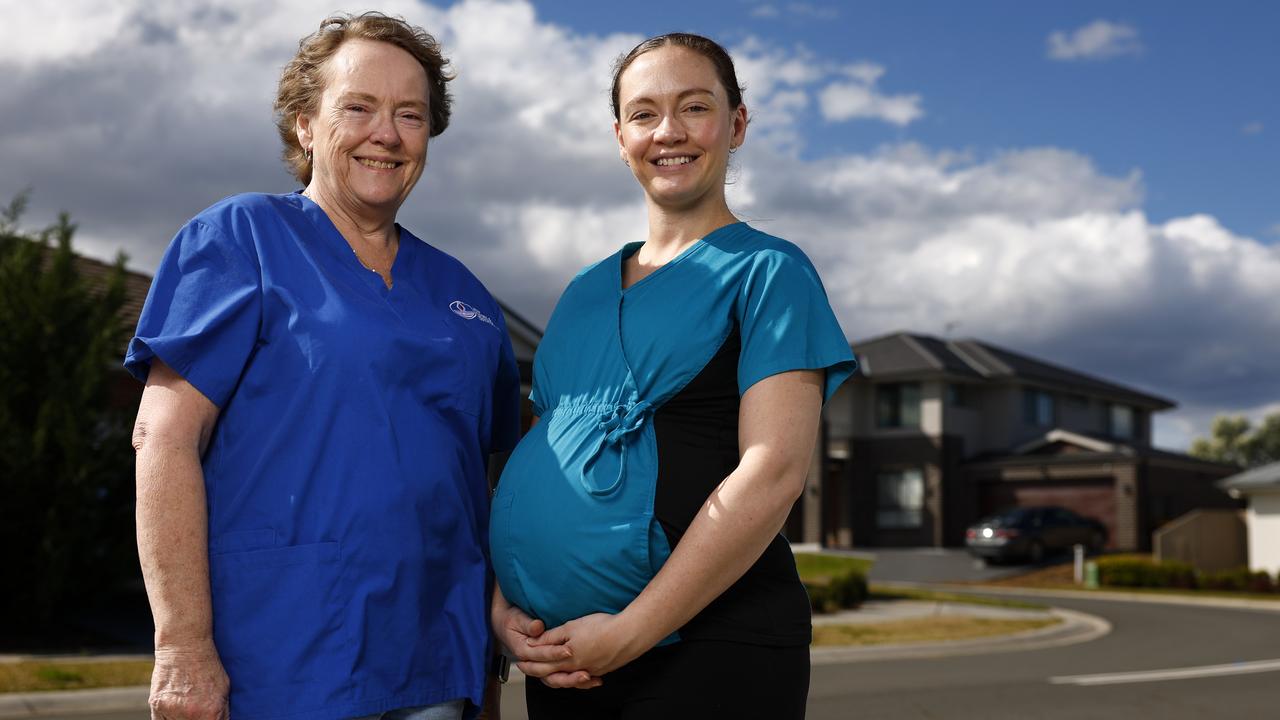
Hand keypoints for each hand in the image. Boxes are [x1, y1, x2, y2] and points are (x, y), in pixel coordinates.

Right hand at [148, 641, 228, 719]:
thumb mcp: (224, 689)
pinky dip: (168, 719)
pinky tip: (175, 710)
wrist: (184, 645)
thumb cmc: (208, 665)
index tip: (211, 718)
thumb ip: (221, 712)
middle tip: (198, 713)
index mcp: (211, 712)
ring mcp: (171, 711)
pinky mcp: (155, 705)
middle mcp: (191, 715)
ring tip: (186, 707)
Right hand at [491, 596, 598, 688]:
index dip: (555, 653)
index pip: (541, 655)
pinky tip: (590, 679)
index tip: (569, 651)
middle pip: (551, 675)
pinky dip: (575, 680)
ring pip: (557, 680)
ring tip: (590, 679)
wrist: (506, 626)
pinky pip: (561, 677)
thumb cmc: (512, 621)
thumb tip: (537, 627)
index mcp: (524, 651)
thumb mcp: (518, 619)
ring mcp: (541, 667)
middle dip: (569, 676)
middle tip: (585, 673)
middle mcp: (532, 663)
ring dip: (574, 681)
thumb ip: (529, 624)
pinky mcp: (549, 666)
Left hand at [524, 613, 645, 686]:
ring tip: (547, 674)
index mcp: (566, 659)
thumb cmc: (600, 628)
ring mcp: (589, 671)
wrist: (628, 635)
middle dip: (535, 670)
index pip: (541, 663)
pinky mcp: (601, 670)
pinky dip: (574, 678)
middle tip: (524, 668)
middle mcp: (576, 669)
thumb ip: (552, 636)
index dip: (528, 660)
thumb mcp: (571, 627)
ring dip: (554, 676)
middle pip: (551, 674)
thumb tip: (535, 642)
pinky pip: (583, 679)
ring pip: (567, 678)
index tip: (519, 658)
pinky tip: (577, 676)